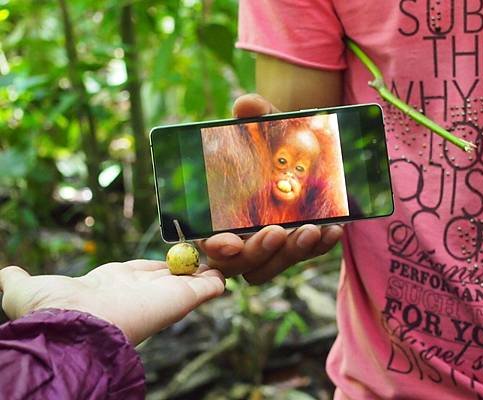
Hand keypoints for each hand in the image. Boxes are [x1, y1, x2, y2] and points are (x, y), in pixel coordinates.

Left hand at [0, 260, 224, 344]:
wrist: (79, 327)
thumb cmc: (53, 310)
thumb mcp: (27, 290)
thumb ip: (17, 280)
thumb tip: (4, 273)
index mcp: (113, 286)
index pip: (140, 273)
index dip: (154, 266)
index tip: (168, 258)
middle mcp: (140, 292)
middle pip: (169, 277)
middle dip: (184, 267)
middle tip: (201, 256)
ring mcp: (164, 295)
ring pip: (191, 282)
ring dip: (206, 271)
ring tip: (224, 258)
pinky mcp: (182, 297)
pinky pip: (207, 287)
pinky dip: (218, 280)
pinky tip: (227, 272)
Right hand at [196, 94, 343, 284]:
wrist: (309, 151)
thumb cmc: (279, 142)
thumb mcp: (272, 128)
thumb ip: (258, 116)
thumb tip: (245, 104)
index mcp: (223, 213)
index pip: (212, 241)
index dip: (217, 247)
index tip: (229, 242)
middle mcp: (244, 235)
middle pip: (242, 263)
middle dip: (259, 252)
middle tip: (279, 231)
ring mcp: (271, 245)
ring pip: (272, 265)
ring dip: (291, 253)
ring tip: (313, 229)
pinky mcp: (296, 246)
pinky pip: (304, 256)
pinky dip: (319, 248)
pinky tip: (334, 229)